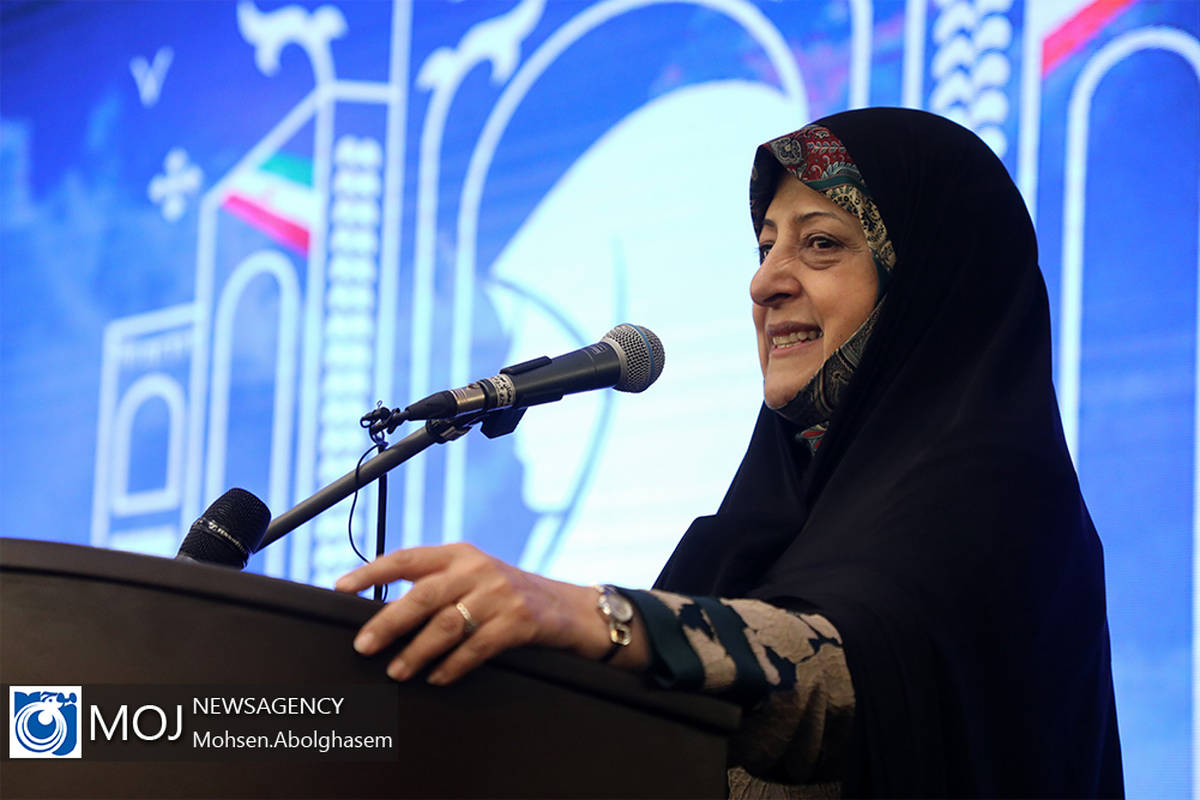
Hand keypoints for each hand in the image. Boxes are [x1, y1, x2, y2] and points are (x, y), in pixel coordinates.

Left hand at [335, 543, 632, 683]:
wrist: (566, 608)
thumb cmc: (507, 594)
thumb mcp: (473, 576)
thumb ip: (436, 584)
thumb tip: (380, 612)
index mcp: (458, 553)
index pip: (407, 558)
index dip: (372, 572)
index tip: (342, 587)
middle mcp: (477, 568)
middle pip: (423, 595)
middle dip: (388, 622)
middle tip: (363, 646)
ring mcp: (499, 594)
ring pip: (446, 625)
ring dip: (416, 652)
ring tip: (397, 670)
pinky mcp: (518, 621)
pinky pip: (476, 648)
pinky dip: (452, 666)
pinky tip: (437, 678)